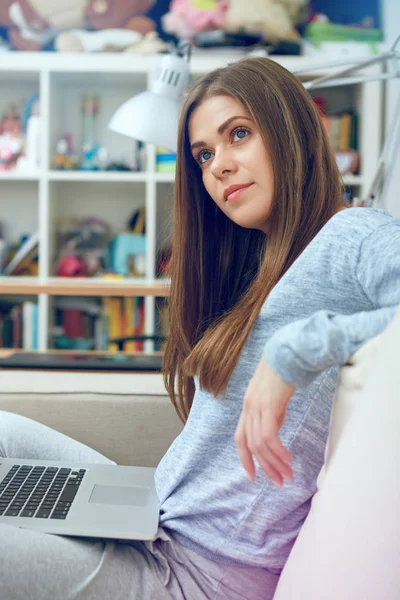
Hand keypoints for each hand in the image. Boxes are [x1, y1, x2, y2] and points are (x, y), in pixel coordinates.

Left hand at [235, 355, 295, 485]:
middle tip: (279, 481)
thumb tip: (275, 431)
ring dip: (274, 463)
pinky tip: (288, 458)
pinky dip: (277, 451)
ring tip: (288, 474)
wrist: (289, 352)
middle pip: (250, 445)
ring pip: (260, 444)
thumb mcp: (275, 397)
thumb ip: (272, 414)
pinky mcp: (268, 405)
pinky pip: (269, 436)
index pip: (240, 438)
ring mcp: (256, 406)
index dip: (245, 458)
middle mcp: (248, 407)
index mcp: (248, 406)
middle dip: (265, 467)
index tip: (253, 476)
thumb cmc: (284, 372)